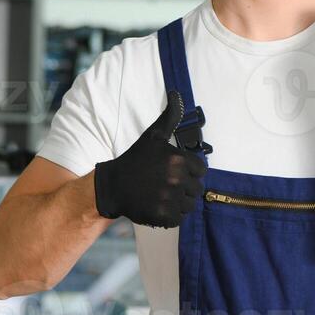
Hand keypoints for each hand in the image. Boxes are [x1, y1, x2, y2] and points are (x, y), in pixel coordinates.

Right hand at [93, 90, 207, 227]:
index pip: (201, 170)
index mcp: (179, 161)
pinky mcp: (164, 217)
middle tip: (166, 184)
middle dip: (184, 187)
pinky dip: (171, 215)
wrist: (113, 186)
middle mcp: (177, 180)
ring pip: (190, 205)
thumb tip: (177, 95)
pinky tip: (159, 205)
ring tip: (162, 195)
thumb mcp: (152, 136)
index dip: (189, 171)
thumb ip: (169, 118)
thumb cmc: (135, 160)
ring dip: (179, 202)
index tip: (174, 171)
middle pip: (197, 189)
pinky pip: (180, 218)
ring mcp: (171, 200)